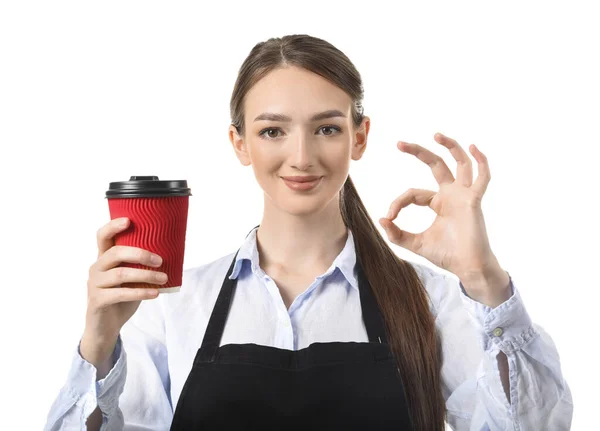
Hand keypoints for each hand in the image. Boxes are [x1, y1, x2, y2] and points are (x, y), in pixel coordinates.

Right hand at [81, 217, 167, 366]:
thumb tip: (171, 253)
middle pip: (115, 253)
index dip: (113, 226)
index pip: (102, 236)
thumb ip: (140, 265)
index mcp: (103, 258)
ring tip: (163, 278)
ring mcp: (95, 284)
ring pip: (121, 274)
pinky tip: (155, 293)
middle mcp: (96, 268)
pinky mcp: (98, 300)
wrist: (106, 326)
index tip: (129, 220)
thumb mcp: (131, 278)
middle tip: (160, 260)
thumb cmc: (121, 297)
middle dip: (140, 254)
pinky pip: (121, 293)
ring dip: (146, 275)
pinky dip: (141, 292)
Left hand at [378, 132, 503, 284]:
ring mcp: (464, 195)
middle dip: (418, 152)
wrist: (467, 268)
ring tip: (436, 134)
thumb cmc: (446, 255)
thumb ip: (396, 234)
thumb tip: (381, 219)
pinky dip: (481, 162)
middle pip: (435, 165)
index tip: (390, 216)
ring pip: (460, 163)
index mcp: (438, 203)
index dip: (398, 202)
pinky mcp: (474, 201)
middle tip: (399, 143)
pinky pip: (482, 177)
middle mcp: (451, 195)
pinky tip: (474, 148)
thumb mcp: (414, 243)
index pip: (412, 193)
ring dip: (450, 147)